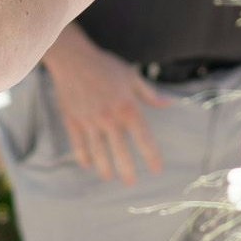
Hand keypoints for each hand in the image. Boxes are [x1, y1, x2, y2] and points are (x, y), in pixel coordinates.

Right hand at [43, 31, 170, 183]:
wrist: (72, 58)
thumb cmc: (104, 65)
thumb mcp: (131, 76)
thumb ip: (149, 94)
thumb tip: (168, 103)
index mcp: (127, 108)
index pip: (143, 138)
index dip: (151, 156)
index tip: (156, 169)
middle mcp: (109, 118)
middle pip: (120, 152)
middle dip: (127, 170)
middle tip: (131, 182)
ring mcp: (89, 121)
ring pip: (98, 152)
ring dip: (104, 168)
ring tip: (109, 176)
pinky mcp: (73, 121)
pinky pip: (78, 145)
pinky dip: (83, 156)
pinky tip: (88, 164)